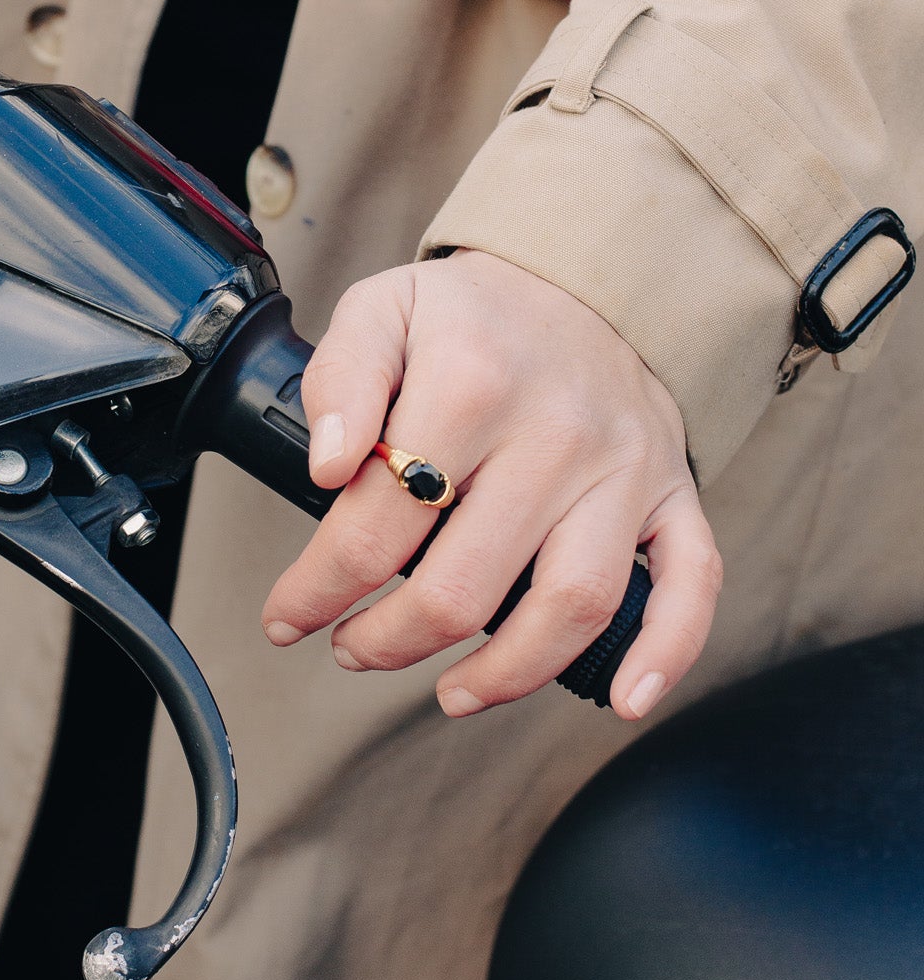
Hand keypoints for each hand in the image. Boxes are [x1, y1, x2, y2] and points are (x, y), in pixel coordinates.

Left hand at [261, 251, 721, 720]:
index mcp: (472, 385)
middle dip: (391, 641)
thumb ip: (339, 379)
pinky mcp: (675, 495)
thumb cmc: (473, 314)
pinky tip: (623, 698)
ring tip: (451, 692)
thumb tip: (325, 466)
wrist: (585, 281)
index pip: (377, 525)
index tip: (289, 617)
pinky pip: (691, 584)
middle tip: (354, 646)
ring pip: (572, 605)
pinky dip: (666, 651)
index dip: (319, 589)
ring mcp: (624, 471)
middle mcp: (557, 434)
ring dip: (505, 675)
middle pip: (466, 587)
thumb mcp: (383, 308)